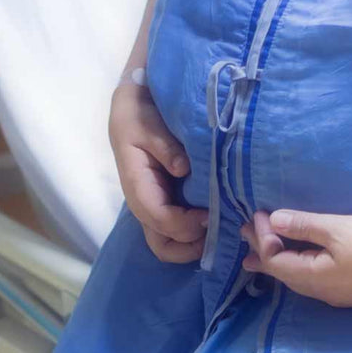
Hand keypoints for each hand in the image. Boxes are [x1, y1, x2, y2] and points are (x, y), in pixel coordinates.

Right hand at [109, 82, 206, 262]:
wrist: (132, 106)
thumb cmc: (139, 115)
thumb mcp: (148, 125)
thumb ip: (165, 147)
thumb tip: (184, 168)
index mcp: (136, 185)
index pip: (159, 218)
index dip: (186, 224)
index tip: (211, 214)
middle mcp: (144, 203)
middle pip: (162, 245)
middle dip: (190, 246)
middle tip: (217, 230)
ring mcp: (155, 205)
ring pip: (169, 244)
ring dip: (194, 244)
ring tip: (219, 230)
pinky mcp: (166, 201)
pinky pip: (177, 230)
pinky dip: (196, 234)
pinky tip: (216, 220)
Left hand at [239, 210, 351, 306]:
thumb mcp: (339, 229)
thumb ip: (304, 225)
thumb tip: (273, 221)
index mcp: (313, 277)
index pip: (274, 259)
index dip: (262, 237)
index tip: (260, 213)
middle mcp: (321, 292)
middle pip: (282, 273)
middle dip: (264, 251)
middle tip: (246, 233)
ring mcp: (337, 295)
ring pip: (298, 279)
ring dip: (280, 260)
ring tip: (262, 253)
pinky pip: (313, 280)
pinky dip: (299, 265)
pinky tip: (302, 260)